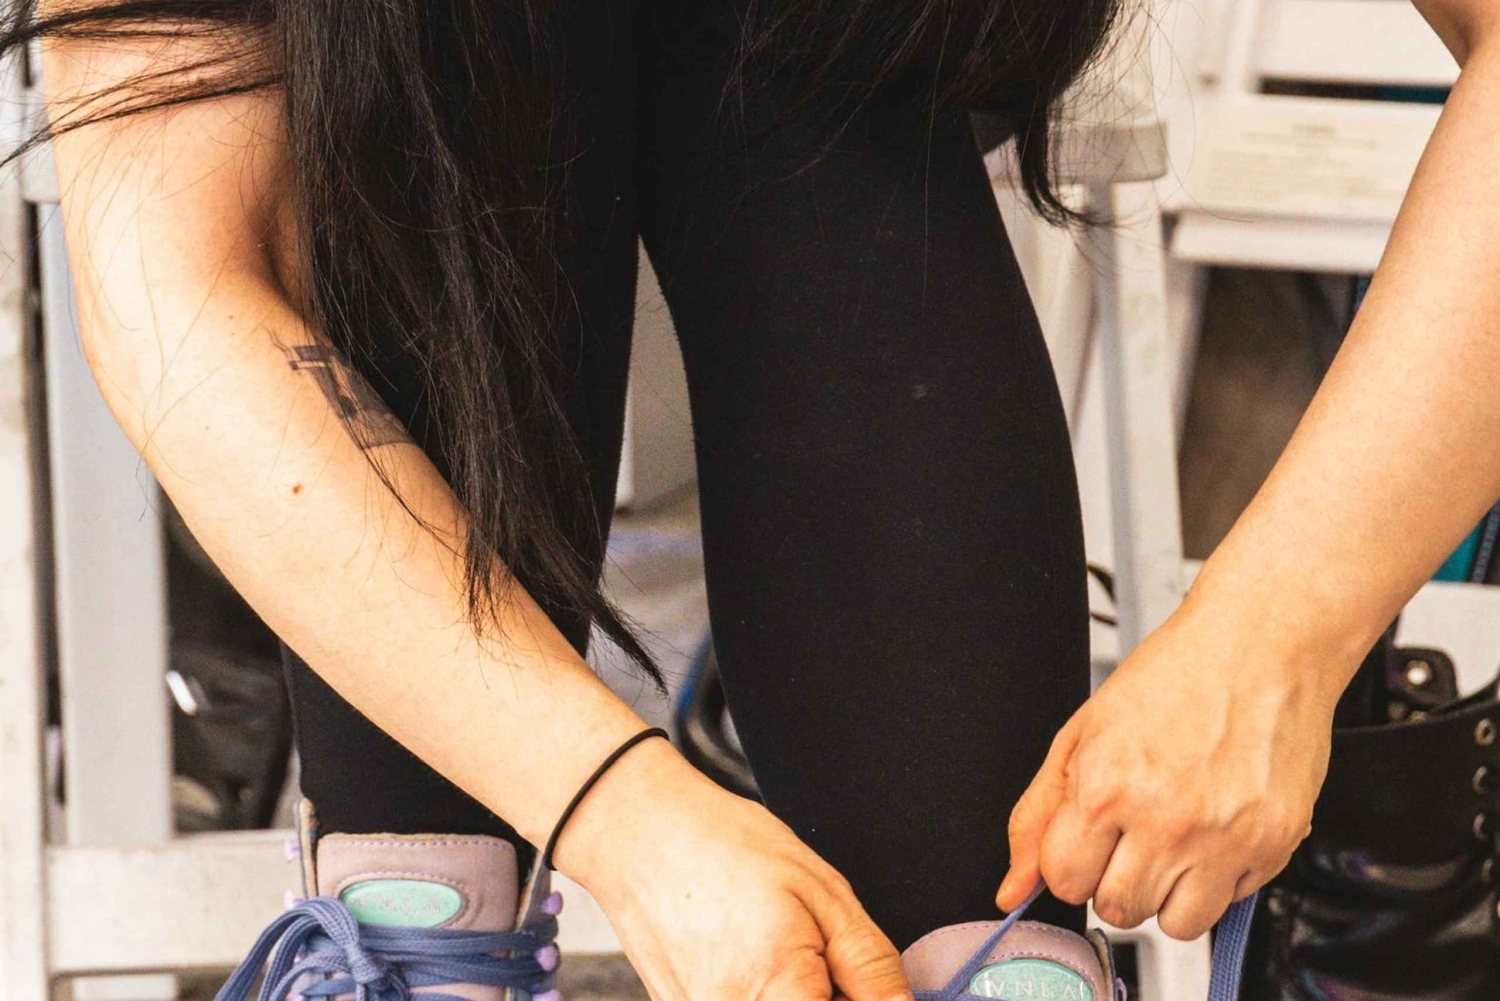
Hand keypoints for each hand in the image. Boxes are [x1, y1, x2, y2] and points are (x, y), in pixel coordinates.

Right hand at [559, 739, 912, 1000]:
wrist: (639, 832)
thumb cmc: (723, 846)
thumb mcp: (824, 893)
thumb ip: (872, 967)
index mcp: (776, 994)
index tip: (868, 983)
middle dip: (836, 997)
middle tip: (831, 963)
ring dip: (806, 994)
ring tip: (794, 954)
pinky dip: (772, 991)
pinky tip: (764, 960)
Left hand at [997, 605, 1342, 939]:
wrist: (1261, 643)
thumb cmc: (1174, 676)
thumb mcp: (1082, 734)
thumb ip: (1038, 816)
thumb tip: (1011, 889)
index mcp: (1107, 787)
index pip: (1065, 883)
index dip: (1072, 864)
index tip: (1088, 840)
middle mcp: (1166, 820)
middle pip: (1118, 910)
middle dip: (1116, 880)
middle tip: (1131, 835)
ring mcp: (1225, 838)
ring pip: (1176, 925)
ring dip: (1168, 892)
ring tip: (1174, 838)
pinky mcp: (1275, 845)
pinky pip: (1231, 904)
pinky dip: (1218, 879)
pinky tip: (1215, 828)